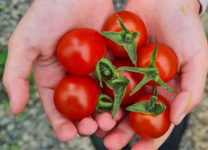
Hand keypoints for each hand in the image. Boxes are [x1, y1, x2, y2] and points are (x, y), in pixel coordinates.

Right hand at [2, 0, 113, 141]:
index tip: (67, 135)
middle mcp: (75, 77)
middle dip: (87, 122)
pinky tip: (125, 104)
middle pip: (82, 107)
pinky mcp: (113, 60)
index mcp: (54, 77)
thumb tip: (15, 110)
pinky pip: (118, 80)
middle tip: (94, 129)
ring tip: (111, 121)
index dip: (60, 123)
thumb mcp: (25, 42)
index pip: (56, 107)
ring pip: (102, 98)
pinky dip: (121, 94)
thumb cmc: (48, 13)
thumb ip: (16, 75)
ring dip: (106, 113)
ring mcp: (95, 70)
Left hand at [94, 0, 207, 148]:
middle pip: (134, 115)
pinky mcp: (116, 60)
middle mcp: (147, 86)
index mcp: (167, 90)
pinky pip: (106, 79)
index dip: (152, 139)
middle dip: (123, 132)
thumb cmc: (187, 28)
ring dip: (107, 117)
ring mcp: (130, 74)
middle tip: (110, 143)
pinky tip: (90, 104)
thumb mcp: (198, 59)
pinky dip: (99, 92)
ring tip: (97, 129)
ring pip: (117, 101)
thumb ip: (192, 90)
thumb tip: (177, 120)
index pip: (160, 120)